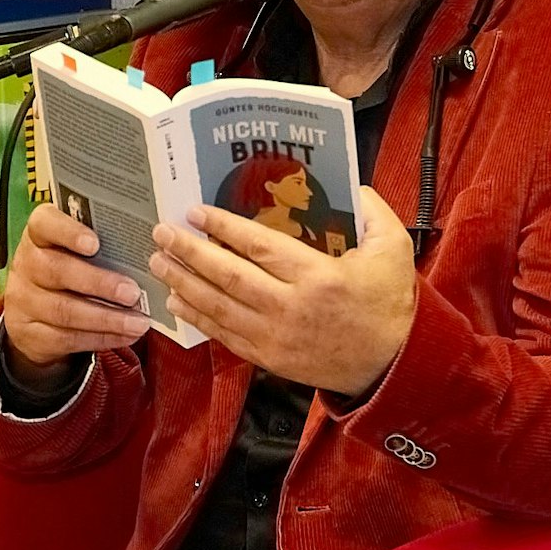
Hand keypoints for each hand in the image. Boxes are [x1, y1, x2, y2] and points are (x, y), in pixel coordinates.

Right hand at [1, 205, 151, 380]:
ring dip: (106, 318)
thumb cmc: (68, 268)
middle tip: (132, 293)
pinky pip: (67, 338)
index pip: (44, 224)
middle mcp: (26, 264)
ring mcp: (24, 301)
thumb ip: (102, 245)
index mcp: (39, 235)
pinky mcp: (31, 333)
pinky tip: (126, 335)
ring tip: (137, 321)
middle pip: (57, 271)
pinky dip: (101, 338)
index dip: (68, 232)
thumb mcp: (75, 250)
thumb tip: (148, 250)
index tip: (95, 243)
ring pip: (64, 311)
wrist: (32, 312)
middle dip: (99, 283)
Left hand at [148, 188, 415, 395]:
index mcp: (318, 276)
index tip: (195, 212)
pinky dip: (198, 318)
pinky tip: (177, 302)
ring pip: (220, 308)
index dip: (223, 227)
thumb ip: (372, 211)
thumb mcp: (392, 249)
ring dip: (184, 284)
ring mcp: (277, 337)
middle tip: (161, 233)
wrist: (392, 366)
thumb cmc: (390, 304)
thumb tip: (350, 183)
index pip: (259, 247)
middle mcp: (291, 308)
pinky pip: (225, 336)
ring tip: (158, 262)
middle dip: (190, 254)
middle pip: (229, 277)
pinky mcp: (270, 359)